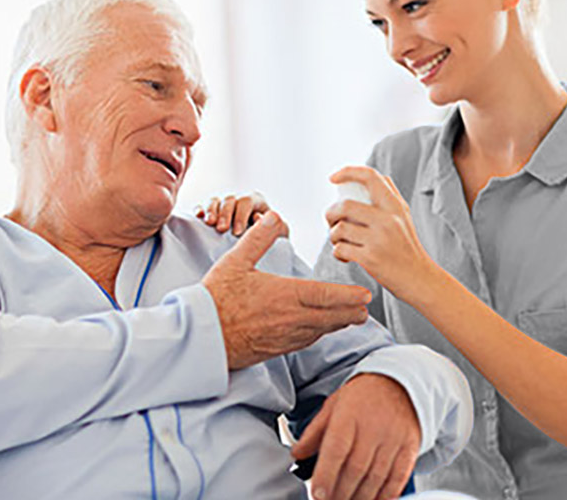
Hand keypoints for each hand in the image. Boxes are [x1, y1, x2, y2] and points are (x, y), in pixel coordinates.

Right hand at [195, 191, 288, 236]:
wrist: (256, 246)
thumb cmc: (270, 238)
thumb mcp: (279, 233)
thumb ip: (276, 226)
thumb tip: (258, 217)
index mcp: (255, 200)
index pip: (246, 201)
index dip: (241, 215)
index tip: (237, 232)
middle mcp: (238, 199)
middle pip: (229, 200)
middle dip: (225, 214)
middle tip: (222, 229)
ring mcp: (223, 204)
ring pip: (215, 201)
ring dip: (211, 211)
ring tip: (210, 223)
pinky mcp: (210, 212)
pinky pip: (202, 206)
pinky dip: (199, 209)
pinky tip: (198, 217)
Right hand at [203, 211, 369, 369]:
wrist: (200, 336)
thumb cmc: (216, 298)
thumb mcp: (235, 261)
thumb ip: (258, 238)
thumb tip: (273, 216)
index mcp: (284, 296)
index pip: (326, 296)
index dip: (348, 296)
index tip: (365, 294)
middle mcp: (290, 319)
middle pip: (331, 317)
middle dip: (351, 313)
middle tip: (366, 309)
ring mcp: (285, 337)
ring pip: (320, 331)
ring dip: (338, 324)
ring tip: (351, 319)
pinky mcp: (277, 349)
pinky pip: (306, 341)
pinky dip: (319, 334)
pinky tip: (320, 330)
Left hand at [291, 374, 420, 499]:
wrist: (400, 383)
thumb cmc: (363, 396)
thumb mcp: (333, 405)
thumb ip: (314, 432)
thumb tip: (297, 454)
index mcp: (349, 416)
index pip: (336, 450)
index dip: (326, 475)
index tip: (317, 494)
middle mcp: (373, 428)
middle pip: (355, 469)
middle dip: (340, 493)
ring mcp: (393, 440)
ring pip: (375, 478)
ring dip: (360, 498)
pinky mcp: (409, 448)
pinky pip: (397, 478)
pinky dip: (385, 496)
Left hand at [325, 166, 434, 303]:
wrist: (420, 279)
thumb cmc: (408, 248)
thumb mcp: (404, 217)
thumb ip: (389, 197)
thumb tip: (371, 178)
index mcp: (395, 206)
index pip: (370, 177)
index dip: (347, 172)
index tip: (333, 178)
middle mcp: (388, 219)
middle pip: (345, 205)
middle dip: (330, 213)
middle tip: (331, 221)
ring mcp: (379, 239)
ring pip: (339, 229)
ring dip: (333, 236)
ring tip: (340, 243)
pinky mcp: (371, 258)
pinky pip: (340, 249)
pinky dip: (337, 253)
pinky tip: (345, 257)